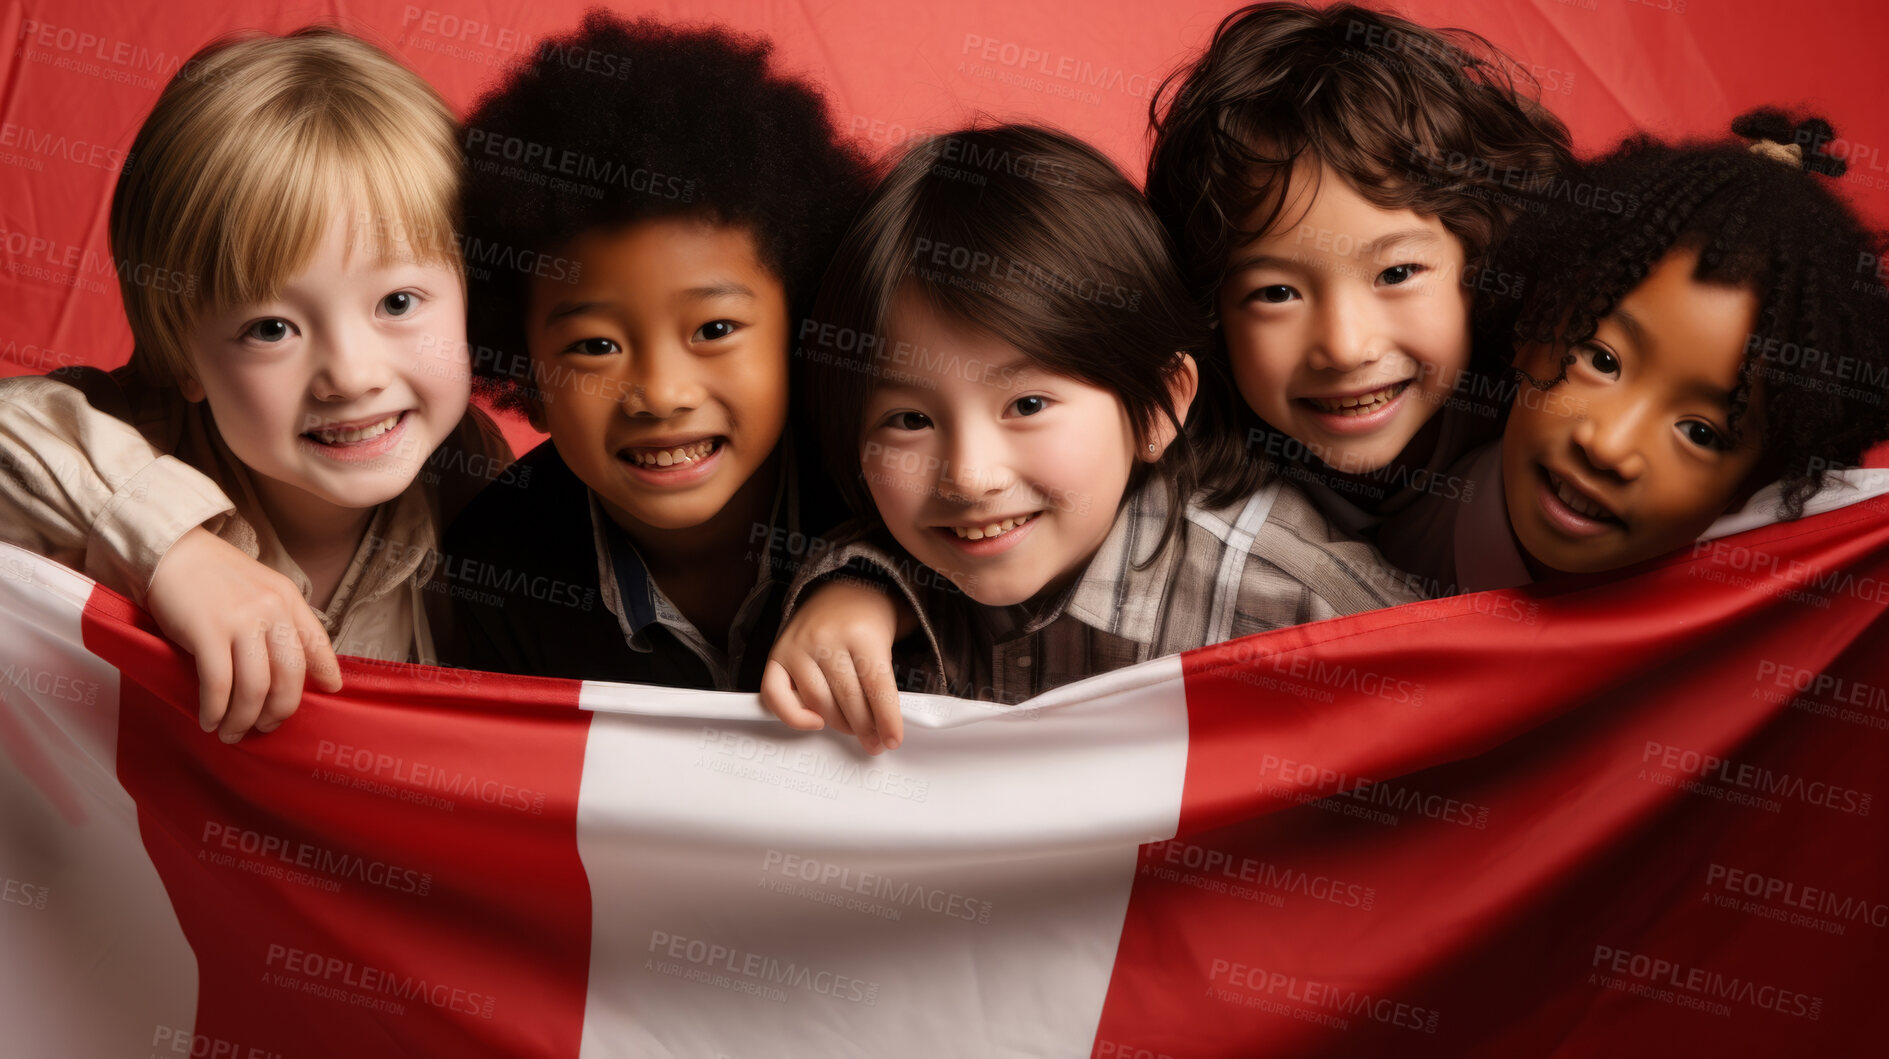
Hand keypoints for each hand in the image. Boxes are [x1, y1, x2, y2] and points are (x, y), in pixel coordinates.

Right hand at [145, 527, 341, 742]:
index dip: (326, 672)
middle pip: (289, 677)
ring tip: (232, 732)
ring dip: (244, 719)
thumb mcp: (260, 588)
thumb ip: (279, 619)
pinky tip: (209, 721)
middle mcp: (271, 610)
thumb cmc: (212, 575)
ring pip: (255, 687)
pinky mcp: (206, 631)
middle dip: (279, 712)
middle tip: (265, 727)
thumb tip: (293, 663)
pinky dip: (215, 710)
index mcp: (288, 599)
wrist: (170, 550)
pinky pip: (218, 684)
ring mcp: (240, 621)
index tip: (329, 693)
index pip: (318, 642)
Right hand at [760, 578, 906, 753]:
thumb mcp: (890, 638)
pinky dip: (792, 717)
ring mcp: (799, 647)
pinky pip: (775, 696)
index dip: (887, 720)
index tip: (892, 739)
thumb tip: (889, 725)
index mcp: (861, 633)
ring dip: (839, 725)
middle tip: (876, 740)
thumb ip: (889, 678)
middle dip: (866, 728)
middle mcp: (826, 639)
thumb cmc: (866, 617)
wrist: (841, 587)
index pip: (877, 688)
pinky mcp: (778, 654)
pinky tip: (814, 721)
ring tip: (854, 729)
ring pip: (818, 703)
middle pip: (848, 700)